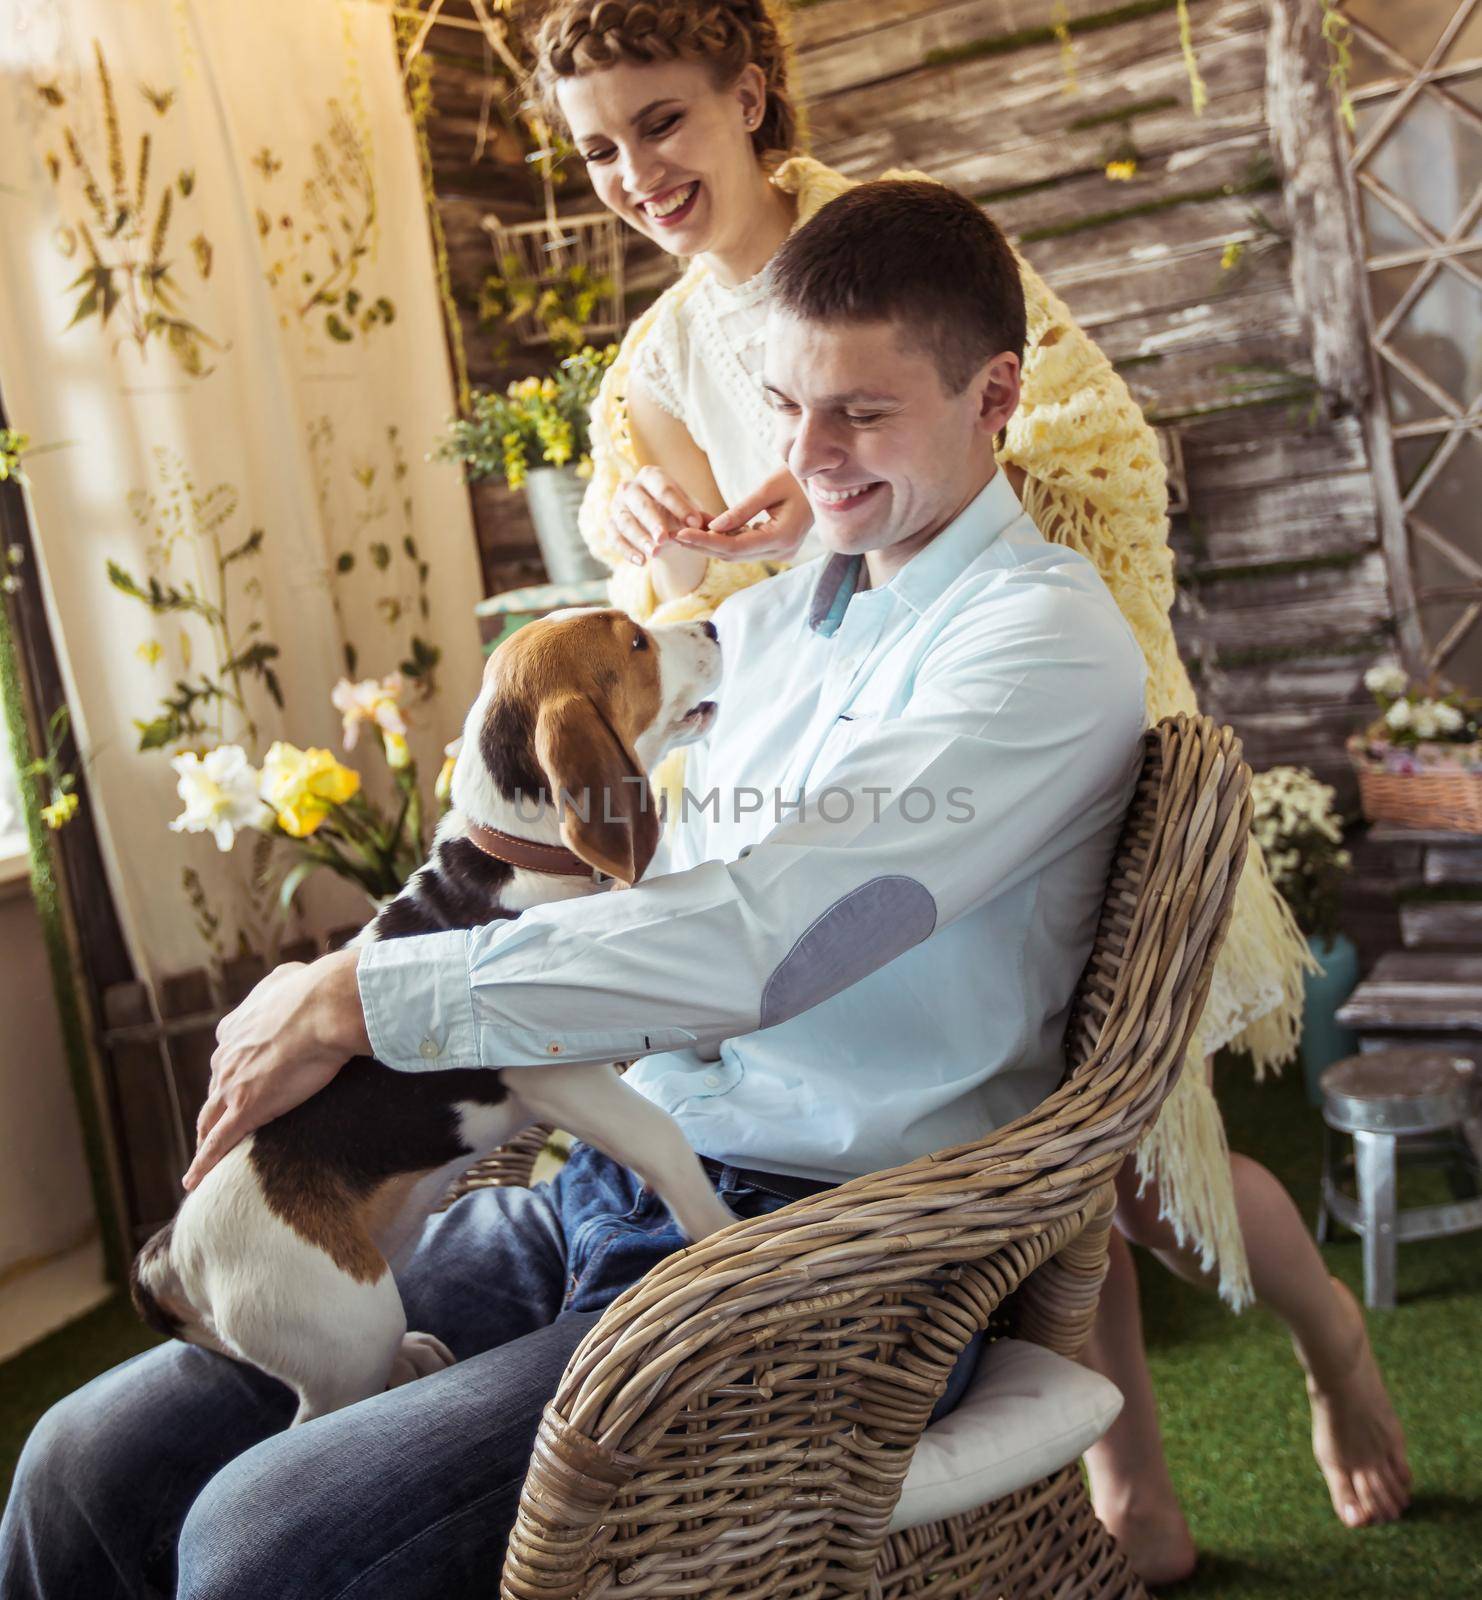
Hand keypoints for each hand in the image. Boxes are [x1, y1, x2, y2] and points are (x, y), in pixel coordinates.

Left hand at [183, 950, 369, 1190]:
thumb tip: (292, 981)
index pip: (227, 1057)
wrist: (323, 1008)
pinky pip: (218, 1145)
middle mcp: (226, 1057)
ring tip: (205, 1152)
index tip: (237, 1082)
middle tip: (219, 1123)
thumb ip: (282, 985)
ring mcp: (231, 1085)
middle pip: (214, 1090)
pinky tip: (192, 1181)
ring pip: (210, 1119)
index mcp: (235, 1027)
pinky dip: (203, 1164)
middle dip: (215, 1107)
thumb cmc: (315, 990)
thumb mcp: (289, 978)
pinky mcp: (245, 1110)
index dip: (230, 1072)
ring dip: (206, 1136)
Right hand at [607, 466, 709, 565]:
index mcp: (651, 476)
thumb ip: (700, 518)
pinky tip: (641, 562)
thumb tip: (715, 525)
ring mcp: (617, 506)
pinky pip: (614, 539)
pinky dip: (627, 551)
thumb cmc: (676, 513)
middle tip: (664, 537)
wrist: (658, 525)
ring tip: (655, 553)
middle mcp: (630, 488)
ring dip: (640, 538)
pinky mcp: (609, 525)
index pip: (663, 488)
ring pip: (625, 522)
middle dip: (652, 521)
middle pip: (640, 503)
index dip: (678, 505)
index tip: (695, 522)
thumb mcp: (689, 512)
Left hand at [673, 468, 811, 561]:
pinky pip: (744, 547)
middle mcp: (781, 551)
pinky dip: (723, 539)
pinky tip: (703, 528)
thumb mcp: (769, 487)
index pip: (734, 547)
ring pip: (736, 554)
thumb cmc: (801, 478)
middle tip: (672, 535)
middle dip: (701, 545)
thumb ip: (741, 510)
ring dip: (710, 544)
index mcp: (782, 537)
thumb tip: (711, 527)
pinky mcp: (776, 548)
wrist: (828, 483)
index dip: (705, 542)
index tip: (680, 534)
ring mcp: (780, 552)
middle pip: (732, 555)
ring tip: (683, 530)